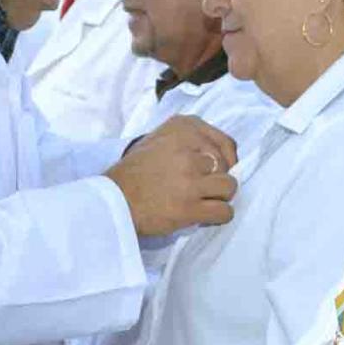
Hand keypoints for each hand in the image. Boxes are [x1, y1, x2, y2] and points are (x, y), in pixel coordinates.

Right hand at [106, 115, 237, 235]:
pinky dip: (219, 216)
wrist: (113, 199)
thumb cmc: (135, 171)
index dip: (226, 159)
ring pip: (229, 187)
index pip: (225, 143)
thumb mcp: (158, 139)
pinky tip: (206, 215)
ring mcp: (189, 179)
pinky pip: (224, 211)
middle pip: (227, 166)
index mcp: (182, 128)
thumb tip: (223, 157)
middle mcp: (188, 150)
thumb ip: (188, 140)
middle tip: (203, 188)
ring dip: (220, 196)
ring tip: (205, 200)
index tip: (217, 170)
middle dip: (219, 178)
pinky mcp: (188, 206)